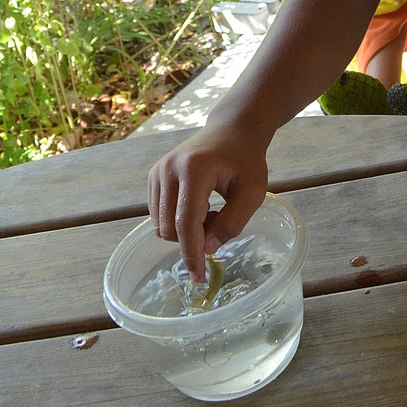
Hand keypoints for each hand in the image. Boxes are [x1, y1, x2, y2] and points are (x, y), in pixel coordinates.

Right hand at [147, 123, 269, 282]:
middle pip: (170, 227)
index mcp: (194, 169)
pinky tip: (197, 206)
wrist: (232, 129)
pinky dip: (176, 220)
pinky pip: (158, 215)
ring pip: (160, 224)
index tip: (198, 277)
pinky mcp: (153, 175)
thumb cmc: (246, 160)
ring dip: (184, 231)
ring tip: (211, 211)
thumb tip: (206, 249)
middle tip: (220, 221)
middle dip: (192, 238)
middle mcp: (169, 168)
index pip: (187, 222)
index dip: (192, 253)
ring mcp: (157, 171)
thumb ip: (233, 222)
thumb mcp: (253, 191)